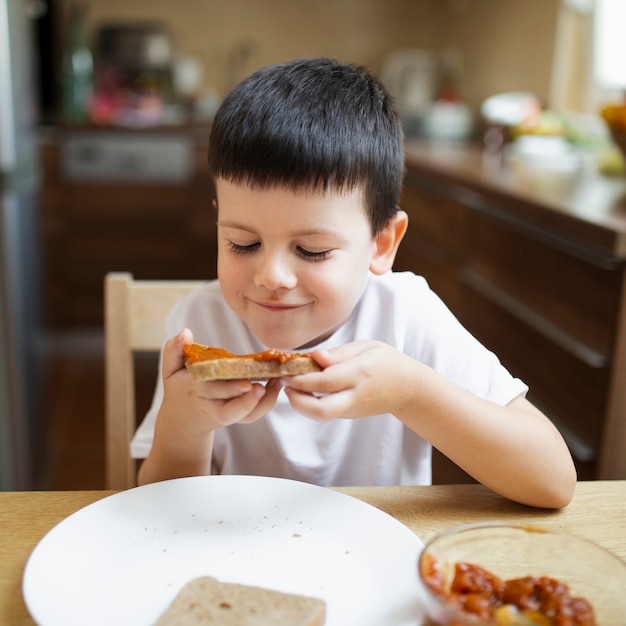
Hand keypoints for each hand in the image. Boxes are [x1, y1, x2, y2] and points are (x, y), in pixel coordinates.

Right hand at [159, 328, 281, 433]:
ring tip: (277, 382)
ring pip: (244, 417)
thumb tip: (186, 332)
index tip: (245, 382)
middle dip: (246, 401)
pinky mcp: (237, 417)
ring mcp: (225, 414)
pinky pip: (252, 416)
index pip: (209, 390)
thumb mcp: (171, 368)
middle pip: (228, 409)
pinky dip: (267, 404)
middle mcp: (210, 406)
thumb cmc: (180, 387)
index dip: (227, 388)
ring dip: (263, 403)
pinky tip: (276, 385)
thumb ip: (174, 349)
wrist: (184, 419)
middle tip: (262, 387)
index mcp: (194, 391)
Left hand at [280, 340, 415, 419]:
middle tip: (284, 384)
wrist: (408, 389)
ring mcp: (353, 409)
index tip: (286, 370)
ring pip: (321, 415)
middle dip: (297, 400)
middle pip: (321, 409)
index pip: (326, 381)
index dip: (303, 378)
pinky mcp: (349, 415)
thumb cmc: (386, 362)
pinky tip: (303, 390)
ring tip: (290, 387)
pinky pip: (326, 413)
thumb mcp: (367, 347)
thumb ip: (340, 353)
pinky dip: (310, 404)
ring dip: (300, 404)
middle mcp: (356, 395)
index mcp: (361, 374)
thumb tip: (315, 357)